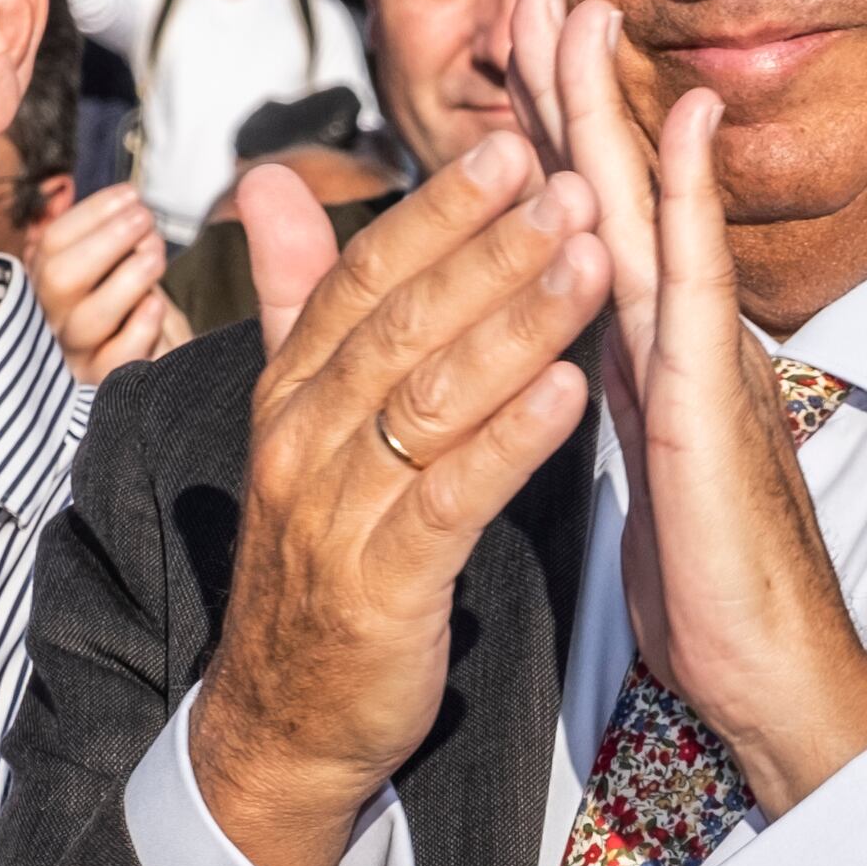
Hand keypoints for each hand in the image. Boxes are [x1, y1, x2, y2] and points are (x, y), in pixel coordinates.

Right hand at [22, 176, 179, 379]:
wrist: (158, 367)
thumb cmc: (133, 309)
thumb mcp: (115, 266)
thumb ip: (105, 234)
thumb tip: (112, 196)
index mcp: (46, 284)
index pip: (51, 244)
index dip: (91, 214)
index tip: (131, 196)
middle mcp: (52, 321)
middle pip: (60, 279)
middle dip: (107, 240)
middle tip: (146, 222)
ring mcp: (75, 356)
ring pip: (88, 319)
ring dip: (128, 278)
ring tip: (156, 255)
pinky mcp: (104, 386)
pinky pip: (117, 359)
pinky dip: (139, 328)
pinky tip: (156, 304)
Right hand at [189, 133, 608, 865]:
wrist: (287, 719)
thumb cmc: (322, 557)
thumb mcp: (302, 421)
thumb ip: (298, 300)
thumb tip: (270, 181)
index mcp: (290, 393)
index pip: (364, 277)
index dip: (440, 211)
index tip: (518, 146)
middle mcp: (301, 440)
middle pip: (402, 322)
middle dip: (493, 247)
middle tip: (576, 181)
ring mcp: (334, 514)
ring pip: (431, 397)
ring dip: (518, 322)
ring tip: (596, 261)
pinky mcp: (379, 587)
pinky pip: (450, 496)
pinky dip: (512, 439)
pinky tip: (574, 392)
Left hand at [518, 0, 866, 815]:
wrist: (775, 678)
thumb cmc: (714, 589)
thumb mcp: (645, 465)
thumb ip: (623, 391)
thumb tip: (588, 343)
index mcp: (651, 354)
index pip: (593, 226)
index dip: (558, 133)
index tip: (522, 46)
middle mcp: (681, 338)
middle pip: (619, 193)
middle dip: (580, 87)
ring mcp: (704, 361)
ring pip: (649, 213)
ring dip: (617, 109)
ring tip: (586, 13)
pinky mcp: (715, 406)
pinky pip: (695, 287)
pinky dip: (689, 198)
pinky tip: (681, 125)